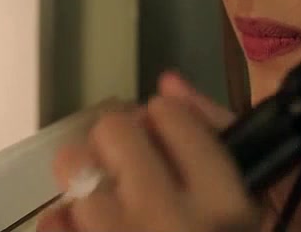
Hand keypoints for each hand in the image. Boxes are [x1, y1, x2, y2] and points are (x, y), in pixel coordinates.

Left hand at [37, 71, 254, 231]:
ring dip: (88, 185)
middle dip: (116, 142)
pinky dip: (61, 225)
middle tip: (127, 162)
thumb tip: (170, 83)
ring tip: (109, 203)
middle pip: (113, 132)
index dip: (164, 121)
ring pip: (77, 177)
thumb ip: (216, 139)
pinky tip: (85, 231)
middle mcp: (171, 224)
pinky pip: (53, 227)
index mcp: (225, 205)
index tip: (166, 137)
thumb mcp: (246, 209)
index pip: (170, 115)